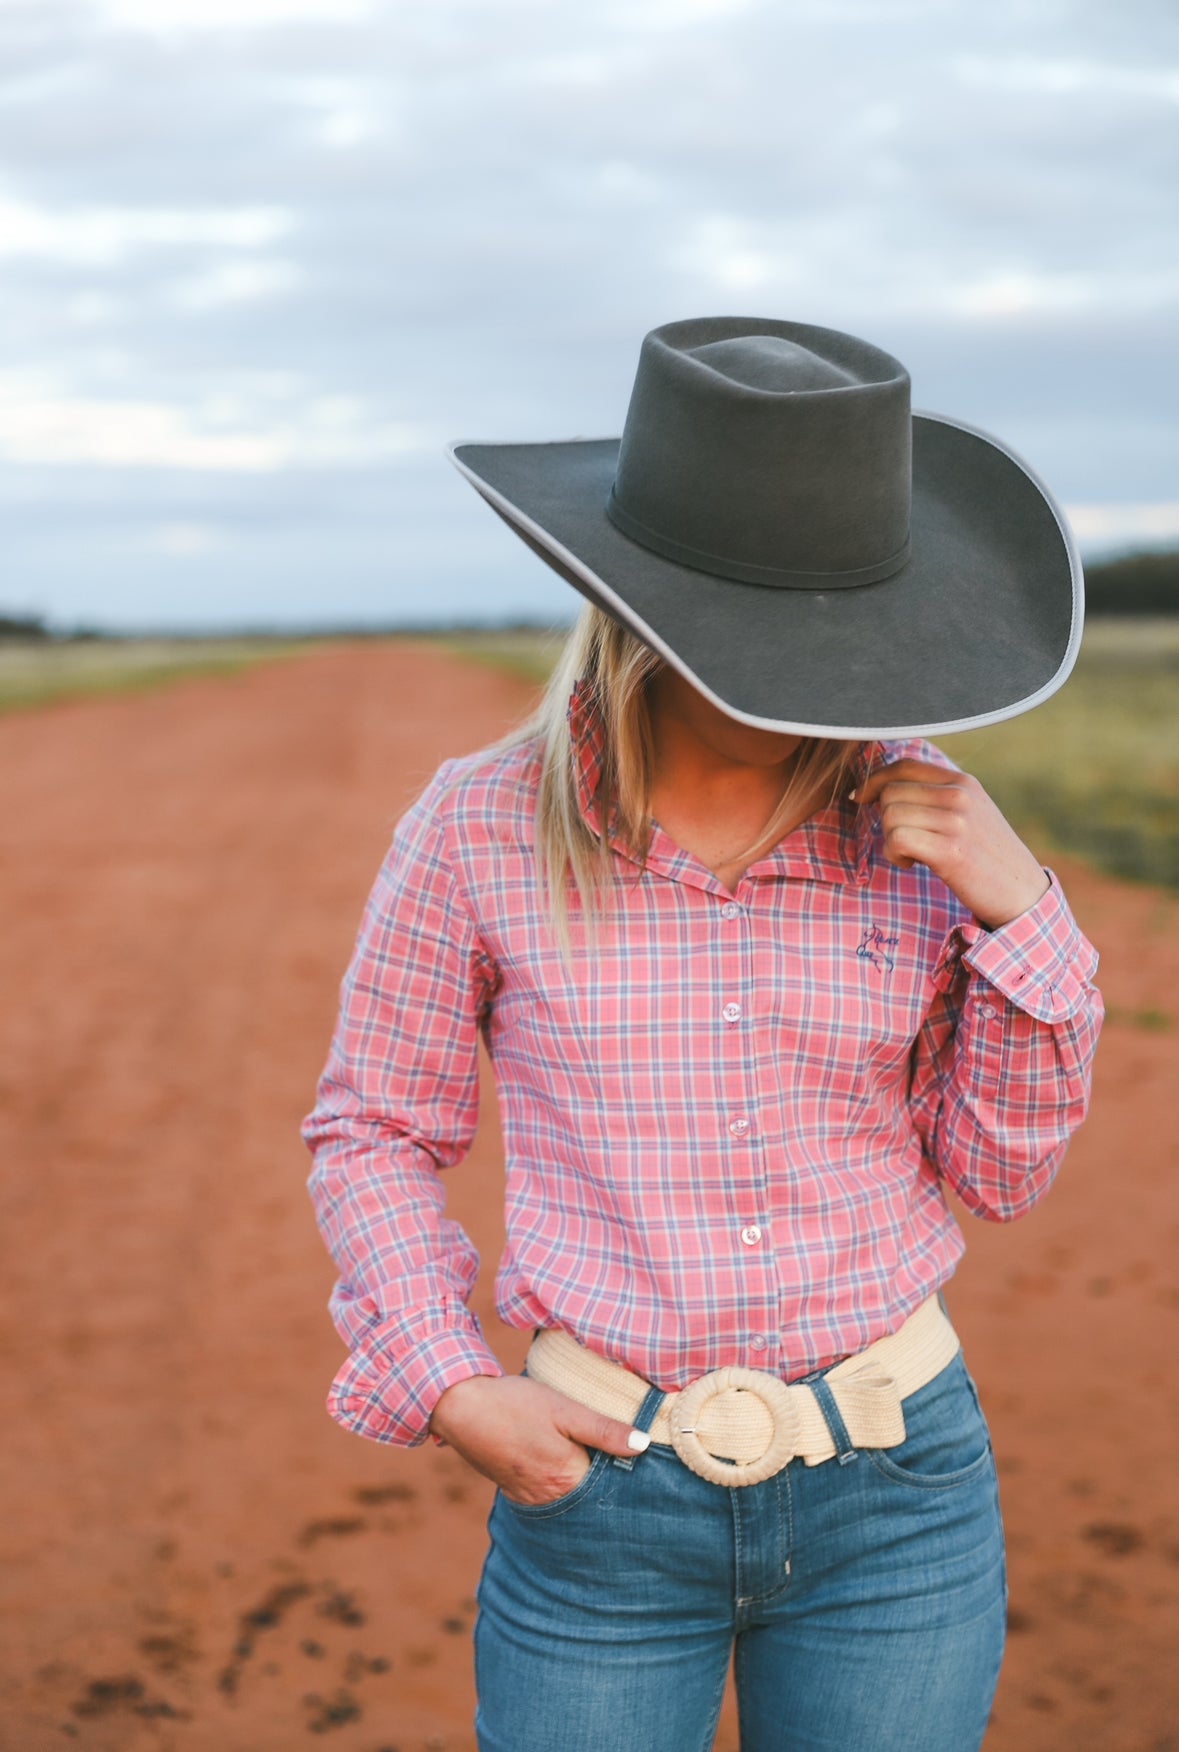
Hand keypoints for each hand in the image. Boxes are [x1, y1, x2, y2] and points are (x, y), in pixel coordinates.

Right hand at [428, 1374, 649, 1506]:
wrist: (461, 1406)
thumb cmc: (515, 1404)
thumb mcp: (564, 1409)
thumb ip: (603, 1430)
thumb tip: (643, 1446)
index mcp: (567, 1479)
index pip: (610, 1488)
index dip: (626, 1473)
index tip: (642, 1461)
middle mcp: (549, 1498)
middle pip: (590, 1498)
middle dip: (606, 1483)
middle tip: (620, 1461)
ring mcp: (529, 1497)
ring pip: (569, 1498)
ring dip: (582, 1484)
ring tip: (594, 1460)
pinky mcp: (514, 1490)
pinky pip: (548, 1495)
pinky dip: (560, 1484)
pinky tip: (562, 1464)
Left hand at [853, 759, 1049, 929]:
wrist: (1021, 893)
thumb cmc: (987, 857)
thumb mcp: (970, 813)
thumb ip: (937, 797)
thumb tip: (885, 791)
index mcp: (964, 782)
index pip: (904, 765)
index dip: (874, 780)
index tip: (860, 797)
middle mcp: (960, 795)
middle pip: (891, 793)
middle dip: (885, 819)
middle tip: (905, 842)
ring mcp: (956, 821)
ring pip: (890, 816)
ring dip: (891, 840)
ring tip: (913, 855)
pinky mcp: (950, 850)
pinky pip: (897, 839)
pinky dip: (894, 855)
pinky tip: (912, 864)